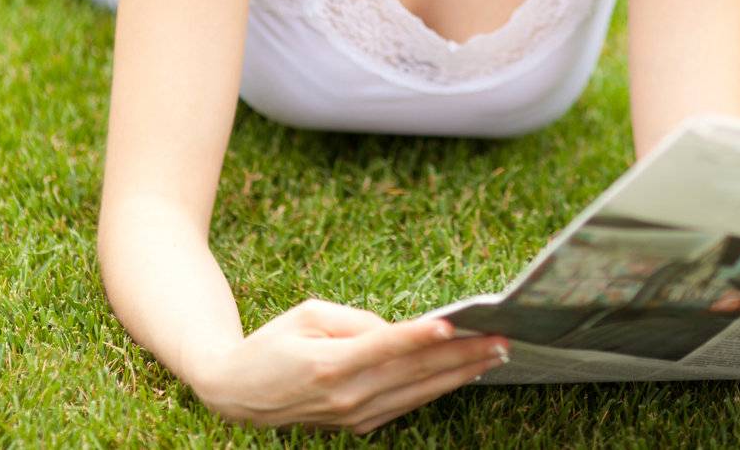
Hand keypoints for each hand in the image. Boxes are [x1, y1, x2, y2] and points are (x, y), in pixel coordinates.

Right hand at [192, 299, 509, 433]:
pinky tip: (465, 373)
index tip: (454, 323)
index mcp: (329, 364)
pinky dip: (438, 389)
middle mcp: (346, 395)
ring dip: (461, 373)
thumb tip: (397, 330)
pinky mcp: (359, 425)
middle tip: (501, 338)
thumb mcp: (308, 315)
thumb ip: (354, 320)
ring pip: (419, 392)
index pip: (385, 346)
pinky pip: (407, 404)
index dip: (419, 335)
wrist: (238, 393)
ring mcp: (354, 415)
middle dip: (462, 354)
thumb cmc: (274, 343)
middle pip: (414, 372)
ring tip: (496, 354)